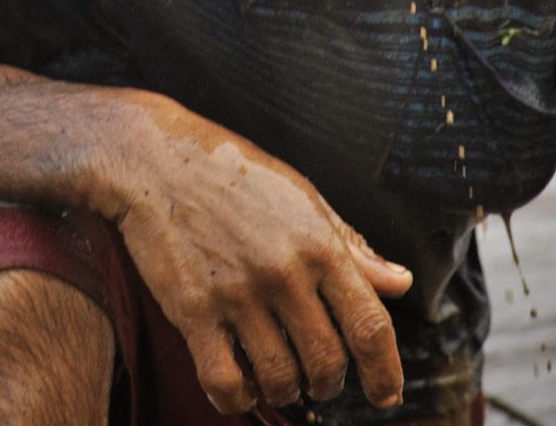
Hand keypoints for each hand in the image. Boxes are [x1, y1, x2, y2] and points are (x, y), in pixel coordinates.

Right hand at [115, 101, 411, 415]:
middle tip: (319, 380)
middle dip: (329, 384)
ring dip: (286, 392)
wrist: (155, 156)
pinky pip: (226, 382)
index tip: (385, 395)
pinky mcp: (192, 310)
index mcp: (318, 243)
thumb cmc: (234, 172)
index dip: (386, 372)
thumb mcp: (302, 196)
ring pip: (280, 380)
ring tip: (280, 380)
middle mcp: (283, 271)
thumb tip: (400, 283)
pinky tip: (240, 386)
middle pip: (327, 363)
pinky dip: (238, 399)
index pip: (370, 326)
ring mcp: (237, 293)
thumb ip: (350, 246)